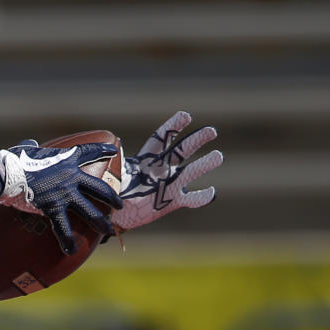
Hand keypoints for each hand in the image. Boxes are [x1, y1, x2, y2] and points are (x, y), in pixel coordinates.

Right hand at [0, 142, 122, 254]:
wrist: (7, 173)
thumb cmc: (13, 160)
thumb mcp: (26, 149)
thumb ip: (32, 147)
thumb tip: (29, 144)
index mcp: (65, 160)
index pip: (87, 152)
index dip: (102, 150)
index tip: (113, 150)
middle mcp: (70, 177)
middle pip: (97, 187)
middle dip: (111, 196)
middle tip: (120, 204)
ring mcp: (64, 194)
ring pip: (88, 210)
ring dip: (100, 222)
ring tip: (109, 231)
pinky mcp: (53, 208)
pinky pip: (63, 227)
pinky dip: (67, 240)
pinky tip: (71, 250)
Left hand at [112, 111, 222, 231]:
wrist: (114, 213)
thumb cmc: (111, 190)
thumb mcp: (111, 173)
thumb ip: (115, 161)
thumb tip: (114, 145)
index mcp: (146, 159)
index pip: (162, 139)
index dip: (173, 127)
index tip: (186, 115)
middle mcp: (161, 169)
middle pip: (181, 151)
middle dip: (196, 140)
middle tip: (211, 131)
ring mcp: (168, 185)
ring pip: (190, 172)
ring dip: (204, 165)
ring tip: (218, 156)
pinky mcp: (172, 202)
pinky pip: (190, 199)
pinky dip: (201, 197)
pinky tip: (212, 192)